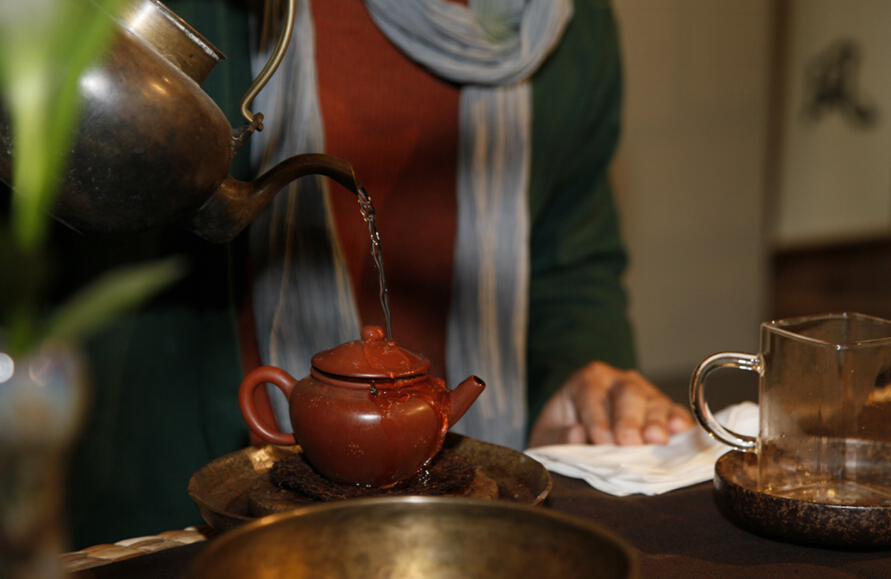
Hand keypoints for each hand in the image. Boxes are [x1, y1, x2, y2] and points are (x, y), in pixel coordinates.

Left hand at [527, 361, 692, 447]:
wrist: (578, 435)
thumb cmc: (562, 433)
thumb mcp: (548, 437)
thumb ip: (557, 437)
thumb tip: (576, 434)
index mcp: (585, 381)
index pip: (592, 395)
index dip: (598, 419)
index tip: (602, 441)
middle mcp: (617, 381)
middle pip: (627, 394)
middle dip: (629, 420)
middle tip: (629, 442)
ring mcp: (643, 392)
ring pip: (654, 401)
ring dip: (657, 422)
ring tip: (657, 440)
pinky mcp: (663, 409)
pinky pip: (675, 411)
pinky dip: (679, 421)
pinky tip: (681, 431)